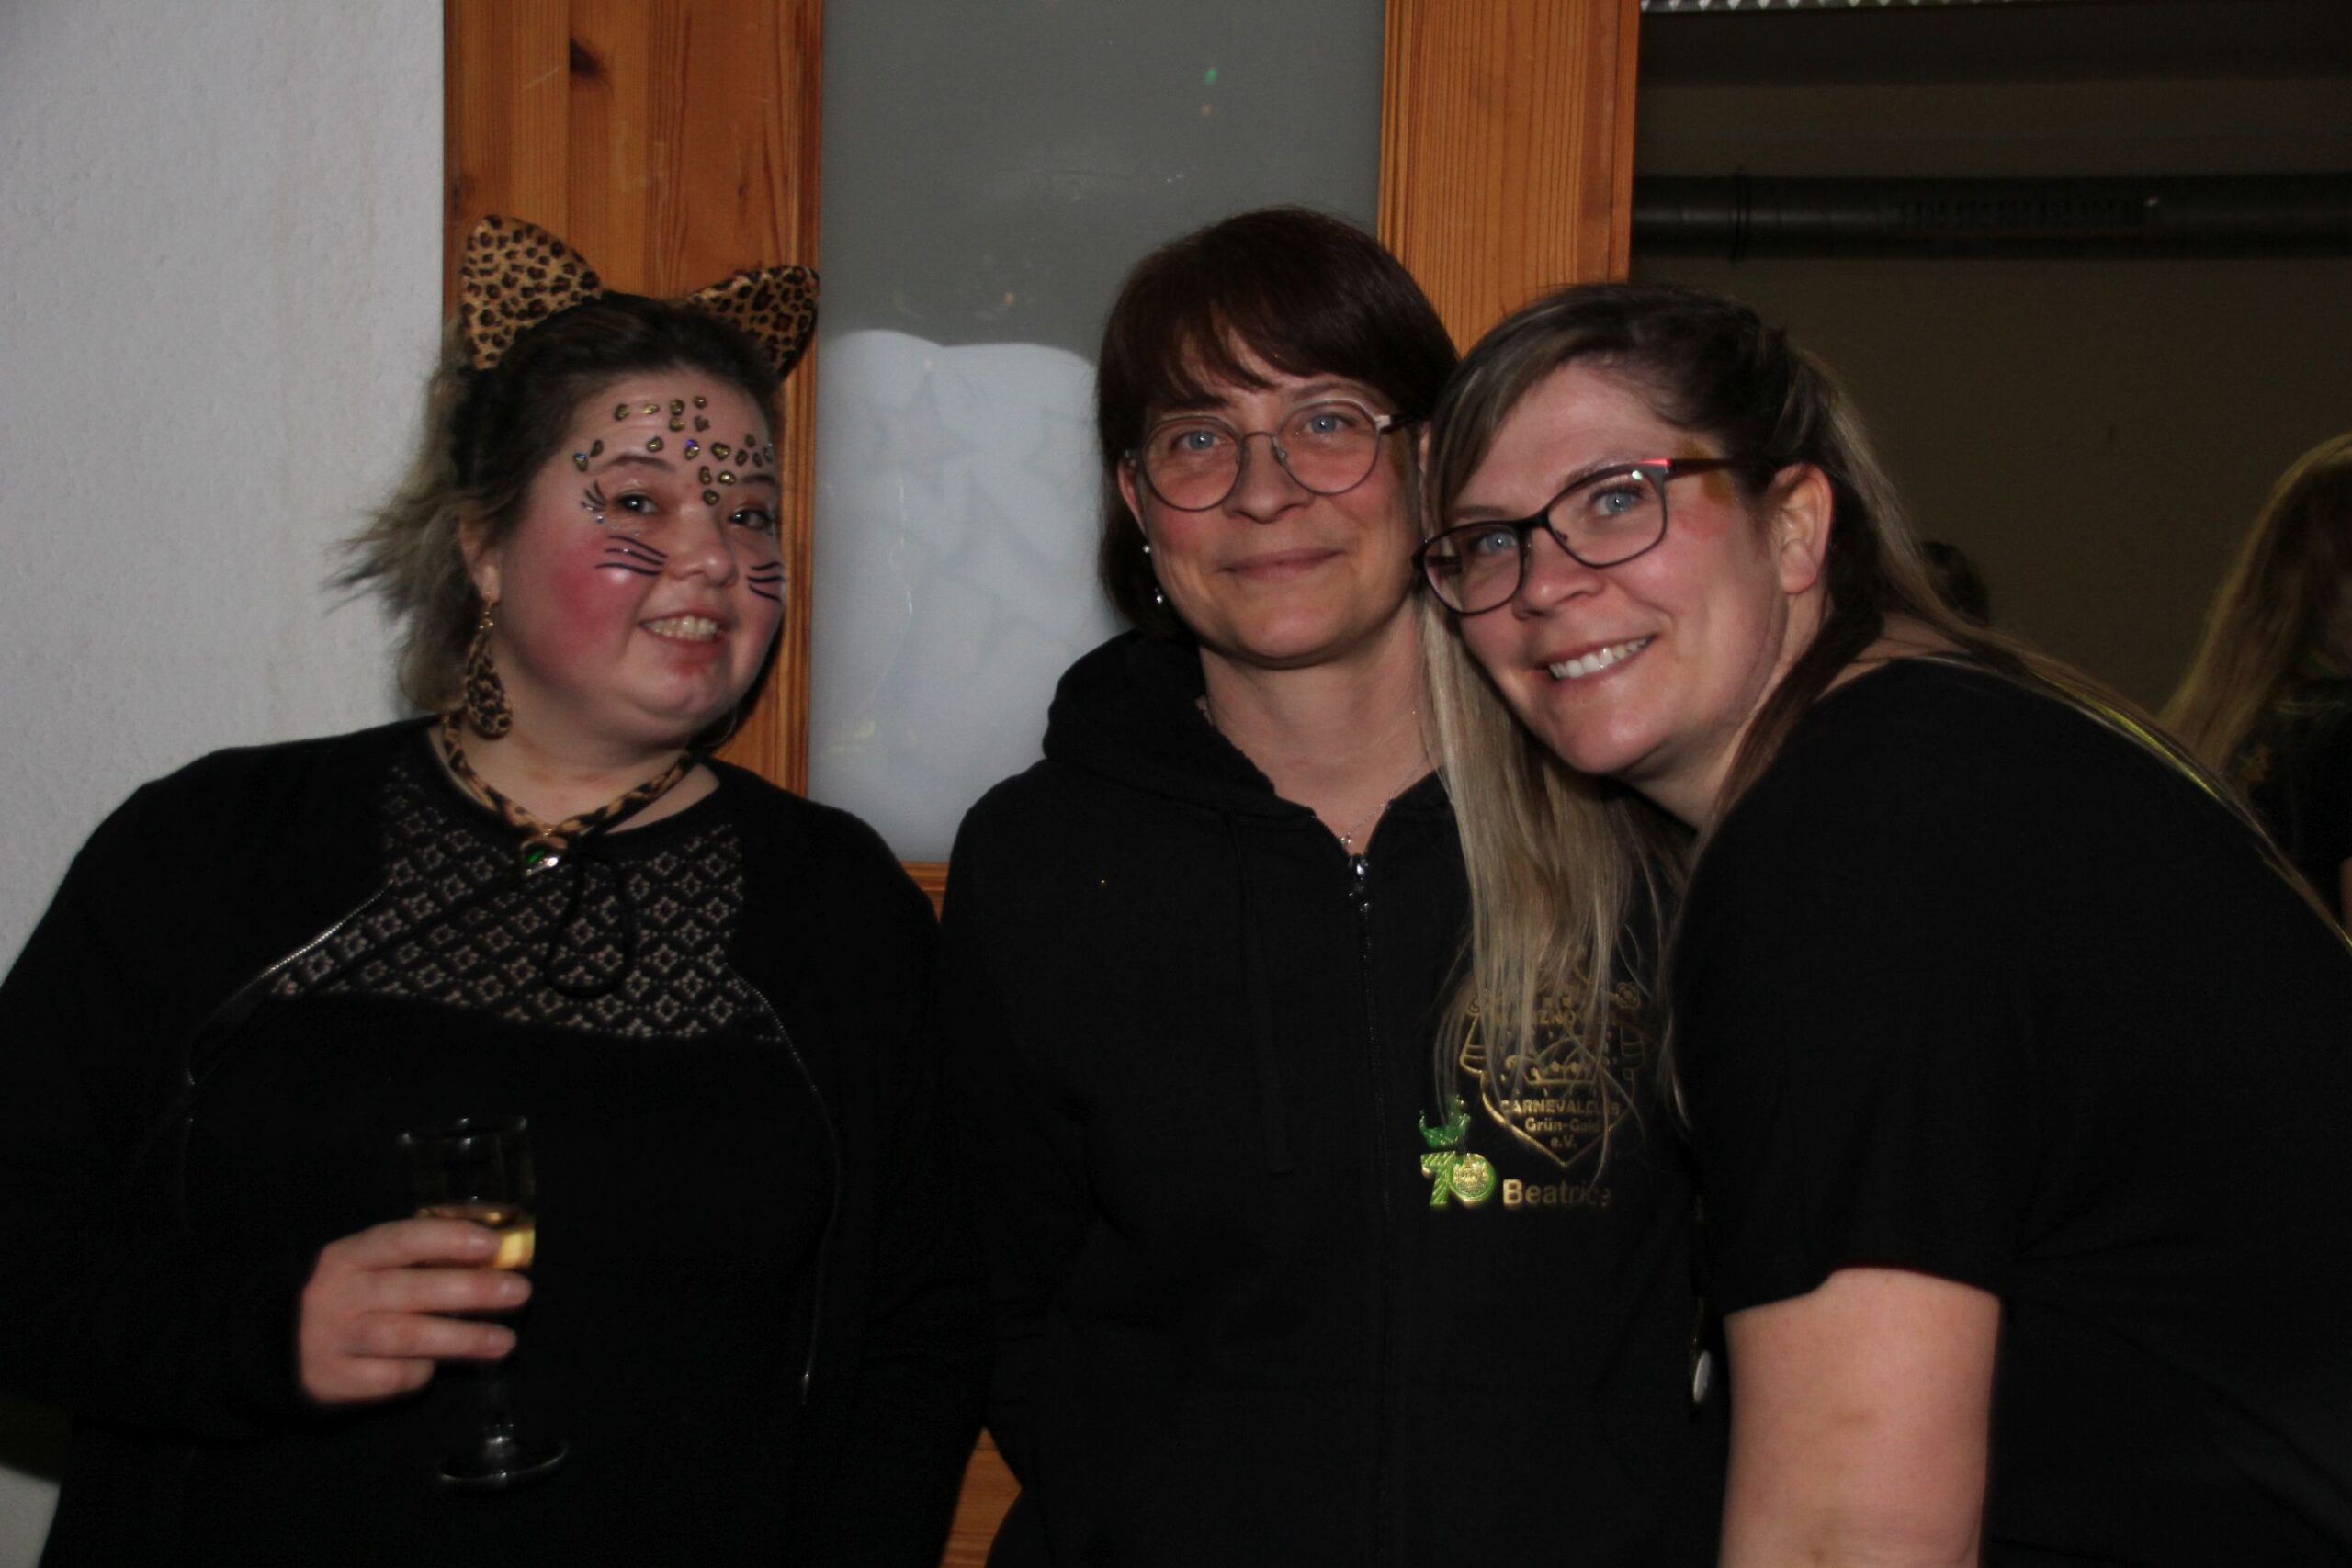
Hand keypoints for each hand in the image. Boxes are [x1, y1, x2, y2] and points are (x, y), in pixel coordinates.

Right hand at [297, 1218, 531, 1405]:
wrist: (274, 1344)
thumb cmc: (345, 1294)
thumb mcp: (367, 1264)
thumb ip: (418, 1255)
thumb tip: (494, 1246)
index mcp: (349, 1255)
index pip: (400, 1240)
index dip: (447, 1240)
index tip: (492, 1244)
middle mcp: (340, 1295)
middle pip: (411, 1291)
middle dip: (471, 1291)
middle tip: (519, 1292)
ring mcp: (335, 1340)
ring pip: (406, 1337)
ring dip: (461, 1339)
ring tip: (505, 1341)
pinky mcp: (334, 1381)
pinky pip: (390, 1378)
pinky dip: (421, 1372)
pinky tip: (441, 1367)